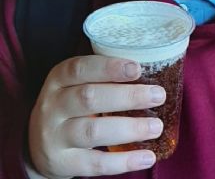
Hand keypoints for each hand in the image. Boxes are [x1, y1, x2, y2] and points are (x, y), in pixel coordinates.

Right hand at [28, 55, 165, 177]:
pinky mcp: (61, 163)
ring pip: (93, 131)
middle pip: (90, 98)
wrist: (39, 143)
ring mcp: (54, 136)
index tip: (137, 69)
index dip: (109, 68)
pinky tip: (147, 156)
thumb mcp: (78, 84)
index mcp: (59, 79)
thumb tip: (151, 70)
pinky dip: (124, 161)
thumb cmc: (71, 104)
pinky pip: (95, 163)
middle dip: (128, 96)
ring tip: (157, 126)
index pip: (80, 68)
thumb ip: (104, 76)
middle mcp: (53, 105)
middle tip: (159, 95)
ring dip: (130, 128)